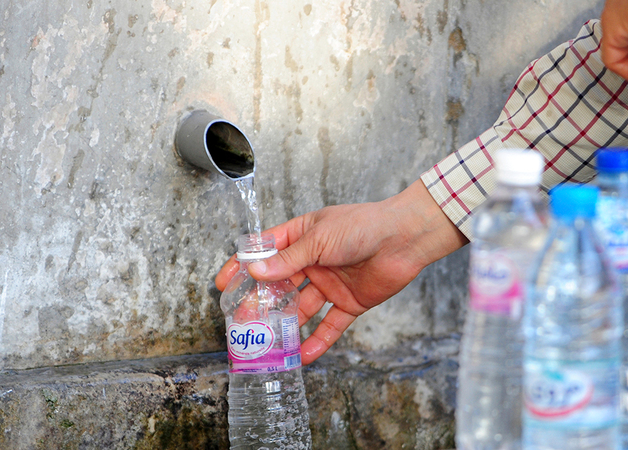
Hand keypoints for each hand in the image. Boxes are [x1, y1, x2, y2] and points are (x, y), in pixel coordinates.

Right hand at [215, 179, 467, 364]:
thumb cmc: (363, 225)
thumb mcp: (320, 238)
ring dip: (286, 325)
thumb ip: (289, 259)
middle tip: (241, 321)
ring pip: (302, 308)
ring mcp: (331, 283)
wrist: (404, 238)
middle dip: (260, 302)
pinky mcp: (350, 302)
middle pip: (280, 284)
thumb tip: (256, 273)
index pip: (266, 252)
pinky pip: (331, 325)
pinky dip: (318, 340)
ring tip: (267, 343)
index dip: (244, 266)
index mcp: (303, 237)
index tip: (223, 283)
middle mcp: (315, 261)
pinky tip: (303, 356)